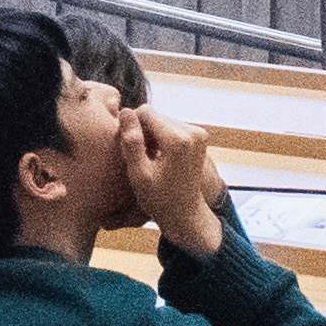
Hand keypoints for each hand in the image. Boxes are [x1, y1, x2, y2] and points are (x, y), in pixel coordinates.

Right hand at [138, 106, 231, 261]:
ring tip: (148, 158)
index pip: (146, 112)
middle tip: (138, 156)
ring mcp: (199, 133)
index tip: (128, 148)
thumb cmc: (158, 199)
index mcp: (178, 139)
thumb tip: (125, 112)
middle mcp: (193, 132)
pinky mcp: (200, 136)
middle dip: (143, 131)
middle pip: (156, 115)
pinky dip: (162, 138)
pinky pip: (172, 127)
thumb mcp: (139, 174)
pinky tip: (158, 157)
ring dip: (152, 135)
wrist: (185, 214)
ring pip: (163, 120)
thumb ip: (131, 142)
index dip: (132, 127)